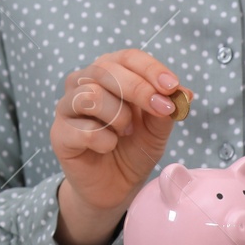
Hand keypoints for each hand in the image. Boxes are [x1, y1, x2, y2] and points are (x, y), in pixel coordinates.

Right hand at [51, 49, 194, 220]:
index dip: (150, 68)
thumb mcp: (157, 128)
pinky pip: (84, 130)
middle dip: (139, 89)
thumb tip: (184, 93)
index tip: (171, 86)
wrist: (115, 187)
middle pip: (105, 69)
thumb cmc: (134, 149)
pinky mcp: (59, 134)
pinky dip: (105, 141)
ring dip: (119, 117)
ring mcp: (66, 107)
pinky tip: (109, 148)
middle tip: (161, 109)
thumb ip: (167, 108)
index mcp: (108, 73)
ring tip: (126, 133)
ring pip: (91, 95)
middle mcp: (82, 83)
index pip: (127, 57)